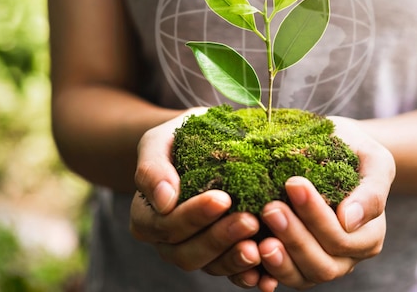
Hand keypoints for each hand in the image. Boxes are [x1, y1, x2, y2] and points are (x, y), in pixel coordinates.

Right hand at [130, 107, 261, 279]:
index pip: (167, 226)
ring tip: (260, 246)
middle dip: (220, 238)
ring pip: (212, 267)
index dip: (194, 216)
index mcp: (148, 218)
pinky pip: (233, 274)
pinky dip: (250, 275)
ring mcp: (196, 252)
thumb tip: (164, 200)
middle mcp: (168, 242)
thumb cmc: (177, 140)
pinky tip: (268, 273)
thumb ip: (152, 169)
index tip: (222, 198)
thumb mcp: (158, 143)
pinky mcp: (222, 257)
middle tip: (249, 220)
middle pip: (188, 253)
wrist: (203, 141)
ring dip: (236, 260)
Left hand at [254, 116, 395, 290]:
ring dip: (278, 261)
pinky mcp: (291, 264)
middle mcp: (345, 257)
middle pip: (322, 264)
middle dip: (295, 237)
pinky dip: (262, 272)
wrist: (331, 145)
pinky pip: (276, 278)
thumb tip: (349, 220)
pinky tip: (248, 254)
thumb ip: (371, 190)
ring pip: (300, 277)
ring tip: (258, 240)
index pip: (342, 238)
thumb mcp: (372, 159)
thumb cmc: (353, 148)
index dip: (317, 216)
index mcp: (368, 236)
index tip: (293, 184)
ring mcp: (317, 264)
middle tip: (270, 208)